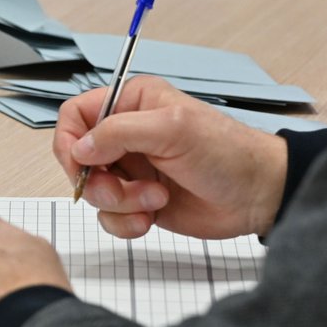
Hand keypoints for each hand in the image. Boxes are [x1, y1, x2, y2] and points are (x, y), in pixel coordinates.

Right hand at [54, 76, 287, 239]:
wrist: (257, 196)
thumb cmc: (228, 153)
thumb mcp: (172, 130)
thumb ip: (119, 132)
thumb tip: (79, 148)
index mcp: (131, 104)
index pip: (75, 116)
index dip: (70, 142)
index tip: (82, 165)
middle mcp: (126, 136)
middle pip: (78, 160)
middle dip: (99, 182)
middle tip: (123, 190)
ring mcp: (130, 170)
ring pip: (92, 192)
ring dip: (118, 204)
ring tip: (153, 200)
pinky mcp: (137, 201)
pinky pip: (108, 216)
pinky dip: (125, 223)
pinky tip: (151, 217)